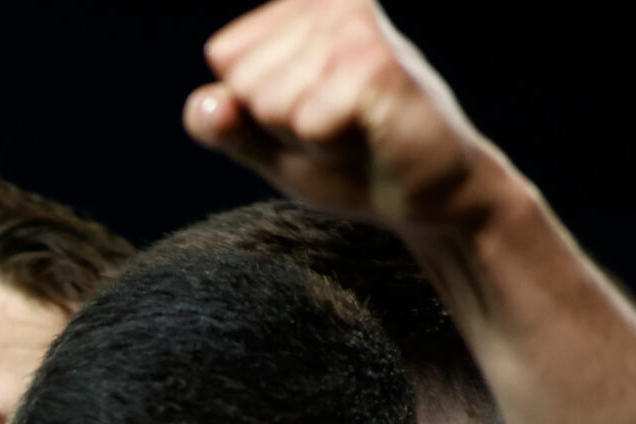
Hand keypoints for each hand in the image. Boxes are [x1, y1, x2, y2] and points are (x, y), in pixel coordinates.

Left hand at [182, 0, 496, 230]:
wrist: (429, 194)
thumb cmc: (350, 161)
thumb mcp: (268, 146)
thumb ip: (226, 126)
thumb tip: (206, 104)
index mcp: (303, 6)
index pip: (225, 55)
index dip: (255, 105)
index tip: (309, 111)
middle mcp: (331, 1)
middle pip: (243, 81)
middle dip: (278, 123)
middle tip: (335, 126)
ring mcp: (354, 28)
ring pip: (268, 102)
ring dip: (304, 137)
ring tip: (353, 130)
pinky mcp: (376, 64)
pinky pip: (305, 122)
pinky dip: (327, 147)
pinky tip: (367, 136)